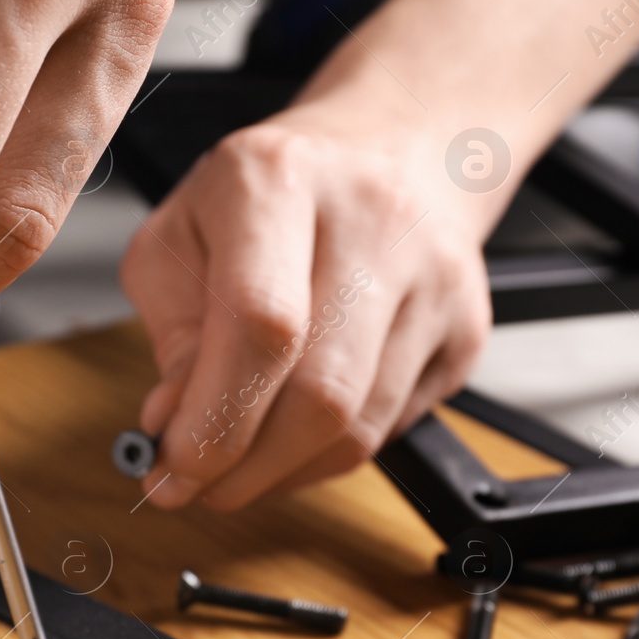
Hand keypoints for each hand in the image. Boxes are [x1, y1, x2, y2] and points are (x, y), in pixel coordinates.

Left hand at [120, 107, 492, 510]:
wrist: (385, 153)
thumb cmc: (268, 197)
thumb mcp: (181, 237)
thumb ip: (172, 335)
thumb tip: (177, 425)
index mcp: (278, 179)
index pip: (261, 323)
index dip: (214, 419)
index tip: (172, 468)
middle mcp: (371, 218)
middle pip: (320, 391)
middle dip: (246, 466)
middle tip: (197, 486)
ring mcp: (434, 275)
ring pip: (360, 426)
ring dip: (284, 473)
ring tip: (237, 469)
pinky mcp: (466, 326)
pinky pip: (392, 428)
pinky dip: (329, 456)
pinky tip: (292, 439)